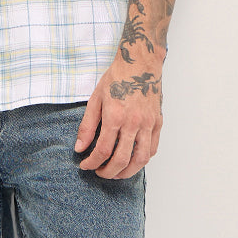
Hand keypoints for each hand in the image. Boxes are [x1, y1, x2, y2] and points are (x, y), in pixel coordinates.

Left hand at [74, 58, 163, 178]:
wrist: (140, 63)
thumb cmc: (117, 78)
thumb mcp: (95, 99)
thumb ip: (87, 126)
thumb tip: (79, 148)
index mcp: (115, 117)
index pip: (102, 150)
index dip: (92, 163)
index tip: (85, 165)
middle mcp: (133, 123)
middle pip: (122, 160)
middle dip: (108, 172)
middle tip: (100, 173)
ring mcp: (148, 124)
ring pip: (141, 159)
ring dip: (128, 172)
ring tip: (117, 173)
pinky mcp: (157, 122)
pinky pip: (152, 148)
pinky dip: (142, 159)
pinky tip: (132, 160)